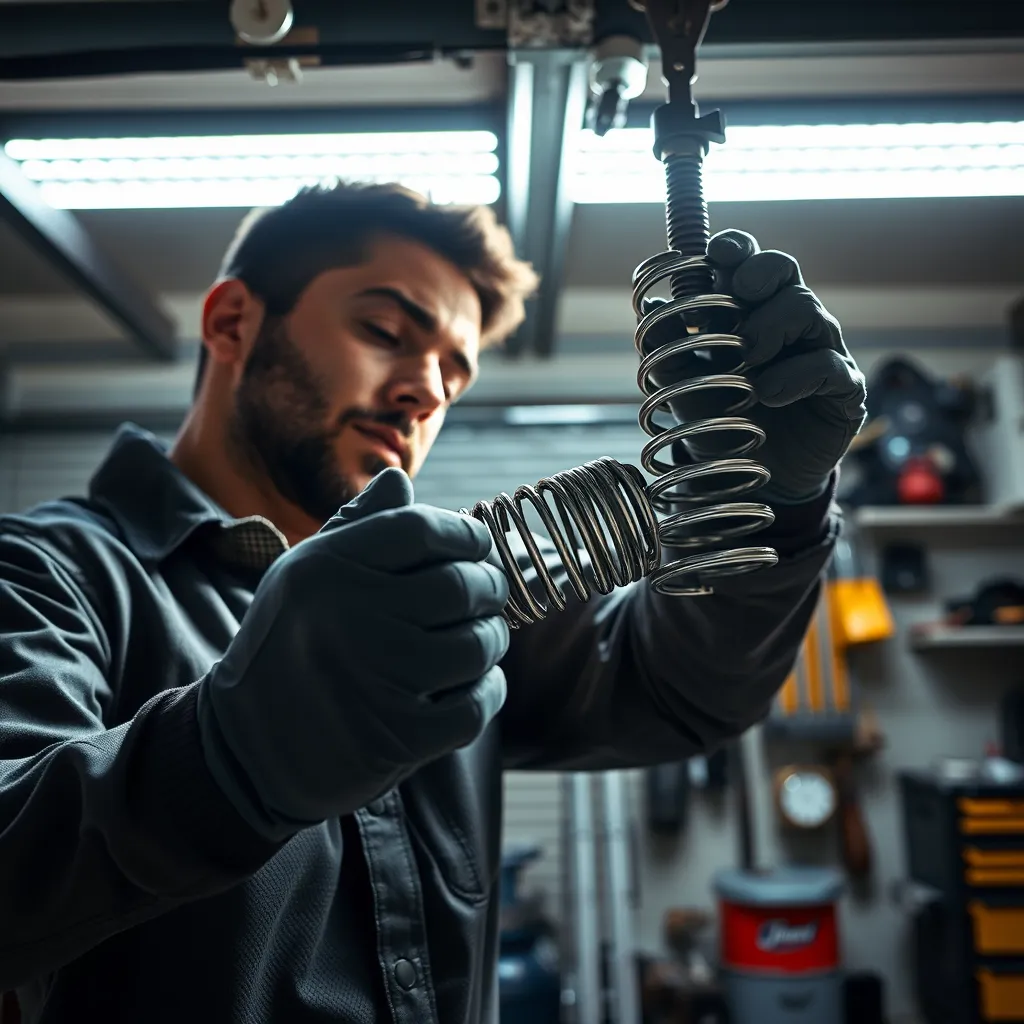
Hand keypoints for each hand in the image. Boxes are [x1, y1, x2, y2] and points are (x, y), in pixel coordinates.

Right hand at [197, 468, 509, 840]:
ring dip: (490, 639)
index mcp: (328, 568)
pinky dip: (487, 690)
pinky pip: (478, 702)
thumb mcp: (303, 573)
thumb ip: (355, 526)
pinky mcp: (400, 735)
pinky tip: (470, 684)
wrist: (249, 745)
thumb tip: (398, 480)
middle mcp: (353, 617)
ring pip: (479, 644)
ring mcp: (378, 679)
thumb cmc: (287, 644)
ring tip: (477, 639)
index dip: (465, 534)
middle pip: (462, 585)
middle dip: (488, 586)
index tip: (476, 546)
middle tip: (486, 593)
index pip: (423, 529)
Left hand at [646, 230, 866, 503]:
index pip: (747, 261)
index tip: (716, 255)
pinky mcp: (843, 388)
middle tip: (740, 296)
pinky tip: (769, 394)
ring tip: (748, 360)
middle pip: (785, 269)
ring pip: (808, 309)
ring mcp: (819, 349)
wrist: (755, 479)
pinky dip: (795, 375)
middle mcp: (787, 322)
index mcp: (748, 311)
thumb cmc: (721, 422)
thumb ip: (670, 351)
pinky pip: (828, 365)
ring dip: (772, 327)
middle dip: (760, 272)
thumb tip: (652, 308)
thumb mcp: (685, 388)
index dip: (736, 249)